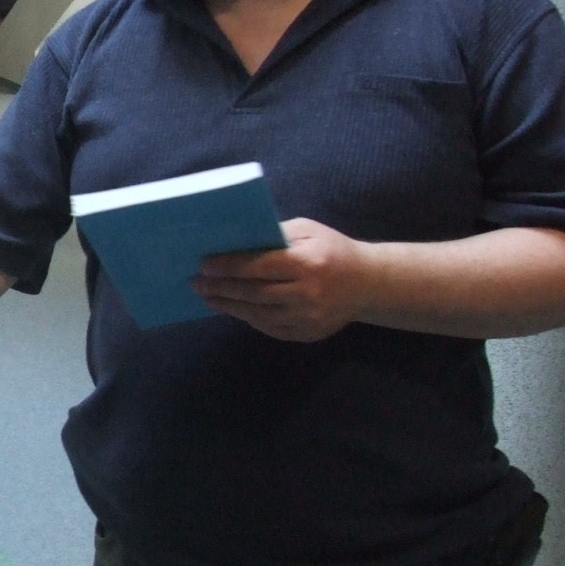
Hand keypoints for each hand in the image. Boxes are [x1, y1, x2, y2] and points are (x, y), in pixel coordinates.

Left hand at [191, 217, 377, 341]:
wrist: (368, 283)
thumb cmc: (332, 250)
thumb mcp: (308, 231)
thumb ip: (274, 235)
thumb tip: (235, 242)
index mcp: (308, 263)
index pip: (259, 266)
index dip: (229, 266)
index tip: (204, 264)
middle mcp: (308, 294)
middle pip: (254, 293)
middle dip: (221, 288)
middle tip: (196, 282)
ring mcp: (308, 318)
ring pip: (258, 314)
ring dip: (229, 306)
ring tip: (208, 297)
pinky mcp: (306, 334)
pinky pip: (269, 327)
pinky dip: (248, 317)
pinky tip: (232, 308)